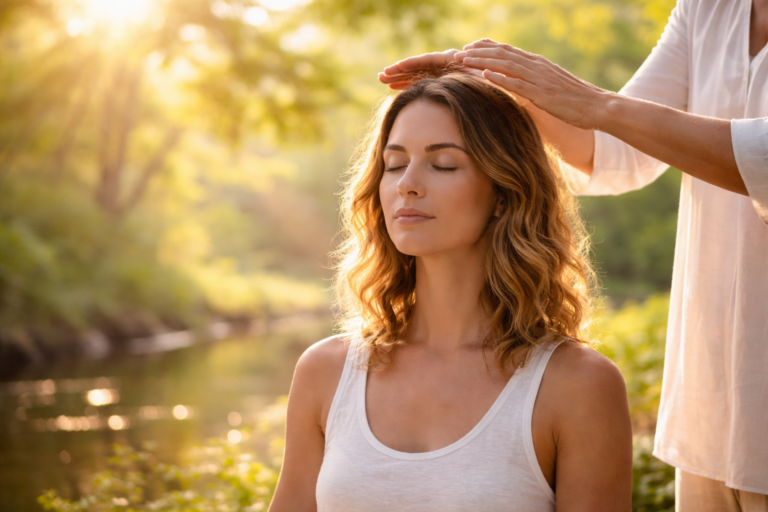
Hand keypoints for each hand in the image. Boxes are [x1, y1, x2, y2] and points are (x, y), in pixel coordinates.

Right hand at [378, 49, 483, 89]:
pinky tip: (393, 87)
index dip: (409, 64)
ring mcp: (436, 72)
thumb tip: (482, 72)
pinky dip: (405, 84)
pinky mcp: (436, 80)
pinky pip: (417, 81)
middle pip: (415, 66)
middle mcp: (440, 64)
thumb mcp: (484, 74)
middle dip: (397, 71)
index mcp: (449, 60)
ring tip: (381, 80)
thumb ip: (480, 73)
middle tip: (380, 75)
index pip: (425, 60)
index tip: (395, 68)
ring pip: (413, 73)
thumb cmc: (488, 77)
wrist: (489, 79)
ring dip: (397, 77)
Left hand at [455, 39, 610, 129]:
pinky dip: (499, 77)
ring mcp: (538, 79)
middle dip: (478, 52)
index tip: (470, 46)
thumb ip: (535, 81)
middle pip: (502, 54)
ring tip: (463, 60)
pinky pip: (517, 84)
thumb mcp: (551, 86)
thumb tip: (520, 83)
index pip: (508, 50)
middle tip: (458, 52)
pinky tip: (484, 74)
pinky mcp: (541, 94)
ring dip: (482, 61)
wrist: (598, 106)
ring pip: (505, 65)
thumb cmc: (575, 100)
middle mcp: (536, 66)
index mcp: (538, 64)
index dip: (488, 47)